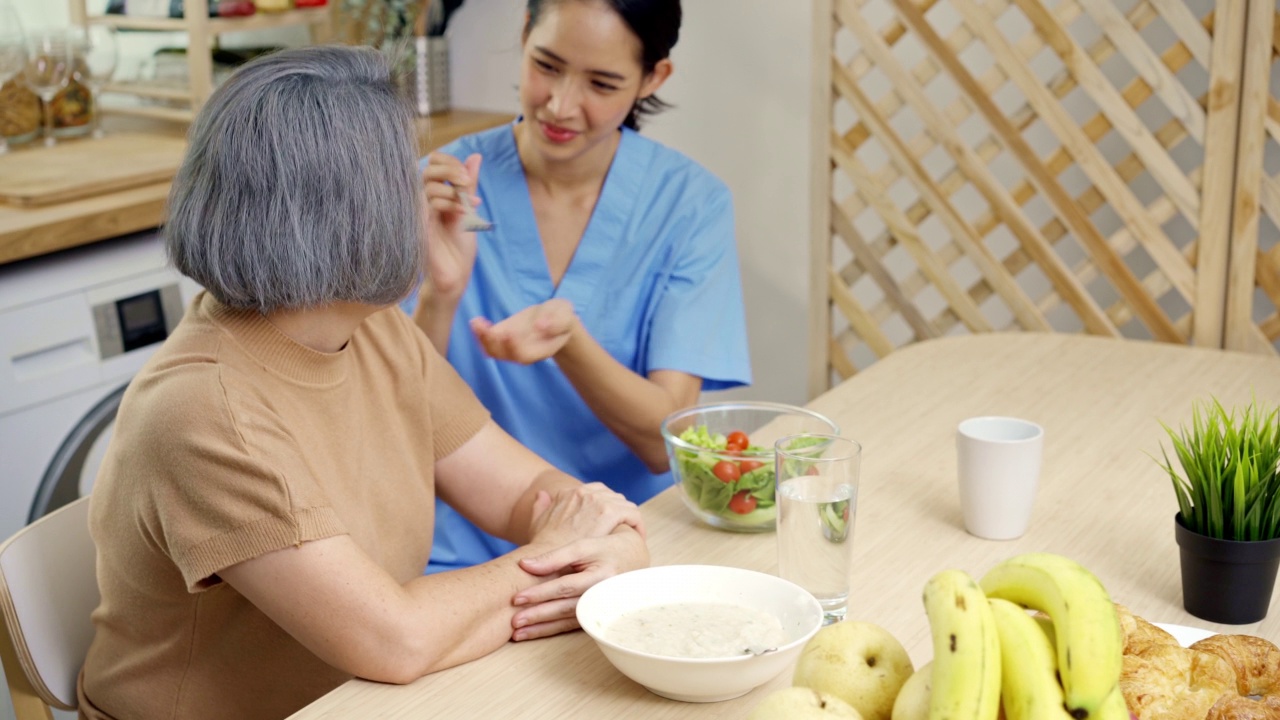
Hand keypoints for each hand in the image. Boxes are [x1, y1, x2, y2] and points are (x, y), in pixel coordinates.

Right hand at [422, 152, 482, 299]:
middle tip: (466, 181)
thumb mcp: (468, 208)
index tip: (468, 176)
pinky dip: (449, 202)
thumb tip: (475, 156)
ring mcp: (419, 212)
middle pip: (428, 167)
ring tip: (469, 206)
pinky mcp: (418, 225)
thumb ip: (469, 184)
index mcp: (434, 193)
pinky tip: (463, 213)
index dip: (450, 161)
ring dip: (454, 190)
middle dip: (451, 169)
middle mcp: (423, 200)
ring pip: (428, 183)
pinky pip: (428, 202)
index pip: (434, 161)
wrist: (455, 275)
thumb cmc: (459, 245)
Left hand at [470, 299, 576, 363]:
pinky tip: (476, 321)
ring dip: (482, 338)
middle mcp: (523, 352)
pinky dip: (480, 333)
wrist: (554, 319)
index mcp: (540, 350)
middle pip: (505, 355)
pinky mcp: (502, 337)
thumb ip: (556, 321)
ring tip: (476, 323)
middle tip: (485, 327)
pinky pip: (488, 341)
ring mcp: (511, 346)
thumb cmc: (561, 316)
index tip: (509, 332)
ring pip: (493, 350)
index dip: (514, 346)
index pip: (524, 355)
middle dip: (493, 342)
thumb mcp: (565, 315)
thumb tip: (541, 326)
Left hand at [509, 528, 649, 640]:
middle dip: (538, 615)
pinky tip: (533, 633)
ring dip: (541, 628)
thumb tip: (525, 565)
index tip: (517, 597)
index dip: (541, 592)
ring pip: (566, 621)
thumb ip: (555, 556)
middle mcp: (601, 597)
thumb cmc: (606, 549)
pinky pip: (570, 626)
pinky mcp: (595, 617)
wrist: (634, 560)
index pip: (565, 586)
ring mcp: (599, 610)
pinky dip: (550, 630)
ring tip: (517, 633)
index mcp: (600, 577)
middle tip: (513, 621)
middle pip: (564, 608)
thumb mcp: (583, 546)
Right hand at [526, 482, 645, 547]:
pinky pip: (632, 514)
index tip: (609, 521)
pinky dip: (637, 524)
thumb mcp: (537, 521)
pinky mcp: (609, 512)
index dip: (605, 506)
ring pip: (624, 504)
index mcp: (570, 491)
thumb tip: (542, 494)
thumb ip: (541, 506)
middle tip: (623, 529)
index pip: (596, 492)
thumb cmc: (541, 546)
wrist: (544, 557)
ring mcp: (597, 500)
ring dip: (628, 518)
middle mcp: (584, 491)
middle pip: (612, 496)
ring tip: (631, 534)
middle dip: (619, 511)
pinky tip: (637, 537)